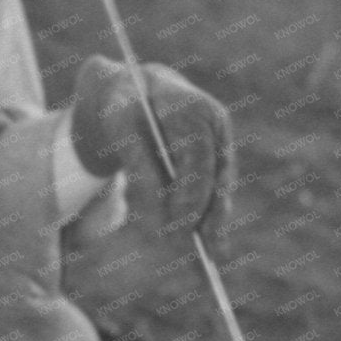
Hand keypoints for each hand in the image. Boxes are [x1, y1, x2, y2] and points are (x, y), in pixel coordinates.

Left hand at [69, 55, 234, 243]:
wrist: (135, 90)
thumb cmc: (123, 110)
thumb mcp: (119, 131)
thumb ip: (139, 166)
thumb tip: (160, 211)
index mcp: (186, 103)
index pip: (194, 153)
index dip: (190, 190)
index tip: (178, 222)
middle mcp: (211, 116)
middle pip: (211, 170)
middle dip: (198, 208)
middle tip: (182, 239)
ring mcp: (220, 133)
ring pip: (221, 180)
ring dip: (214, 216)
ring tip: (209, 250)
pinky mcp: (221, 149)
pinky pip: (220, 184)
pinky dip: (216, 212)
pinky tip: (213, 241)